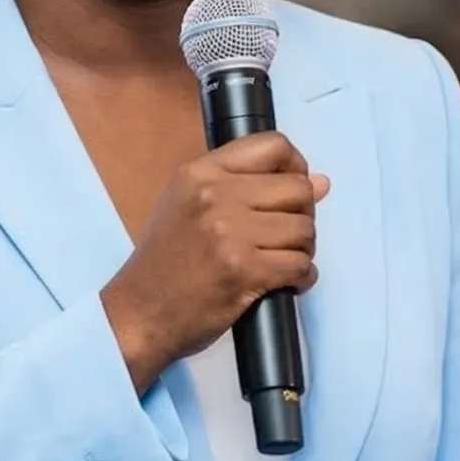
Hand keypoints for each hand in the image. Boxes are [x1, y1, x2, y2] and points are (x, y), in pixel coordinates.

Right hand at [102, 132, 329, 393]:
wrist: (139, 314)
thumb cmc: (164, 264)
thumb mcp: (188, 207)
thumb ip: (247, 188)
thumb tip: (320, 182)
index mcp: (199, 173)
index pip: (274, 146)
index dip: (296, 168)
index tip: (291, 193)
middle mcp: (215, 195)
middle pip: (298, 189)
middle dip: (303, 215)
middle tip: (286, 237)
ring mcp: (230, 233)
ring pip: (304, 229)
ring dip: (303, 250)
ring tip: (281, 262)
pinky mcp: (244, 270)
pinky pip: (300, 265)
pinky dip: (302, 278)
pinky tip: (285, 283)